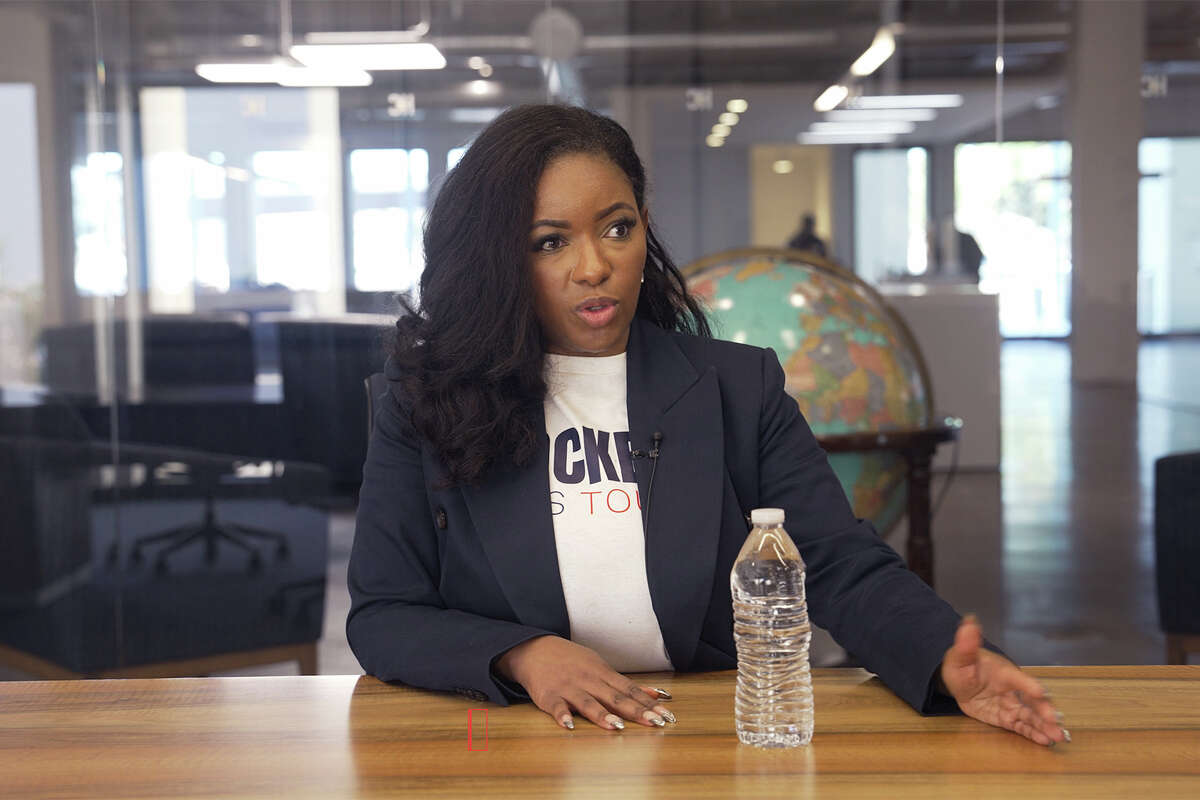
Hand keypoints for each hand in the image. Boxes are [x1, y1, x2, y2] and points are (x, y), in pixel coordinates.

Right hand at [493, 635, 674, 729]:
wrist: (535, 649)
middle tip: (656, 723)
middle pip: (615, 697)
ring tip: (618, 726)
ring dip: (602, 714)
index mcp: (603, 673)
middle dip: (637, 711)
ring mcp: (568, 687)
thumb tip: (655, 693)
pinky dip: (562, 715)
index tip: (667, 715)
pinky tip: (569, 725)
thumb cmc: (572, 661)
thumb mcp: (600, 666)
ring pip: (588, 702)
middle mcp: (589, 680)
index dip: (649, 703)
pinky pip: (556, 707)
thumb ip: (625, 684)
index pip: (630, 689)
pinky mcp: (549, 696)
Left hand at [940, 615, 1068, 746]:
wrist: (959, 680)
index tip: (1040, 691)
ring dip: (1044, 726)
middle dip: (1044, 710)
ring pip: (1030, 716)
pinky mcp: (1007, 717)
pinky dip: (1032, 733)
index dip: (1027, 684)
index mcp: (1004, 672)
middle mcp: (1012, 688)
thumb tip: (970, 621)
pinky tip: (1044, 741)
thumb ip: (966, 644)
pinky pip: (1021, 726)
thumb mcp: (960, 656)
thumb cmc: (963, 665)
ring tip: (1057, 737)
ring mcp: (1011, 704)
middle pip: (1031, 699)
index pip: (1018, 678)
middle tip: (1055, 720)